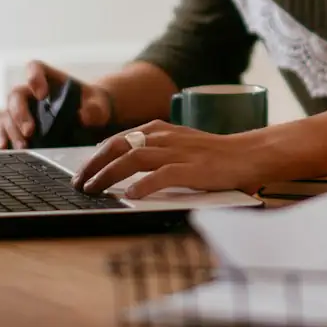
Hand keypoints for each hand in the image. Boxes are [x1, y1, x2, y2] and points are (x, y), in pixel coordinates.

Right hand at [0, 61, 113, 148]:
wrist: (90, 123)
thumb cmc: (93, 107)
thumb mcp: (99, 106)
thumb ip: (94, 110)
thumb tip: (83, 118)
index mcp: (48, 78)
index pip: (34, 68)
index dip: (34, 77)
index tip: (42, 94)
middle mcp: (30, 92)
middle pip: (16, 96)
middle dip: (21, 113)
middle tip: (30, 131)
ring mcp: (21, 110)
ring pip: (7, 114)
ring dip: (12, 130)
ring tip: (24, 147)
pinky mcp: (17, 127)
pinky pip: (2, 130)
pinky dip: (2, 138)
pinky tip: (6, 148)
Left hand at [74, 121, 273, 198]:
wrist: (248, 155)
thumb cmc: (214, 154)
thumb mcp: (179, 145)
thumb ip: (154, 149)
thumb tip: (123, 164)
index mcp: (160, 130)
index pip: (118, 139)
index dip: (96, 156)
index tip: (82, 172)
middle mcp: (165, 137)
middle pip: (119, 146)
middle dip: (94, 164)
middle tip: (79, 183)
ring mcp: (178, 152)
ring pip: (134, 158)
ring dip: (109, 174)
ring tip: (94, 189)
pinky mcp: (192, 169)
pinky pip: (162, 175)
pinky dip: (144, 185)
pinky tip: (131, 195)